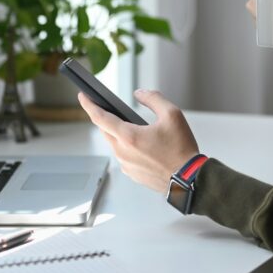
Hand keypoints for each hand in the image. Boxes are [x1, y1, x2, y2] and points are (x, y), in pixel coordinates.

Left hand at [78, 89, 199, 192]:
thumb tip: (139, 93)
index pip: (100, 118)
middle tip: (110, 107)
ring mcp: (126, 165)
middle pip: (106, 130)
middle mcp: (123, 152)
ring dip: (119, 133)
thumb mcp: (173, 114)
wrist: (190, 179)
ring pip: (115, 144)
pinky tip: (141, 144)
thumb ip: (153, 99)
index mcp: (129, 137)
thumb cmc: (182, 150)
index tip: (82, 96)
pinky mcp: (132, 174)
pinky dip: (128, 147)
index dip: (89, 105)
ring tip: (132, 125)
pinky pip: (123, 156)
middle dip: (106, 118)